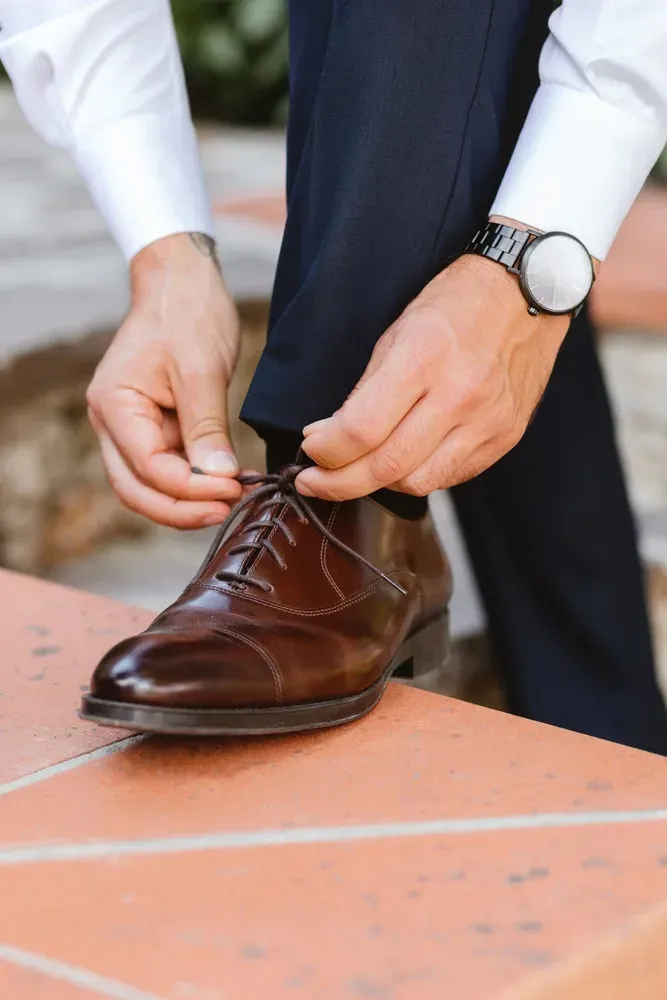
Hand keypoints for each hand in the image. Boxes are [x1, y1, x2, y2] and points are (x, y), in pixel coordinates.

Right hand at [87, 233, 242, 527]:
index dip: (190, 488)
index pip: (147, 467)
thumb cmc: (186, 314)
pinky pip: (166, 468)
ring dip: (186, 501)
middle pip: (137, 489)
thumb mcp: (202, 371)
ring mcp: (129, 428)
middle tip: (227, 509)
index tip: (232, 489)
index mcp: (114, 405)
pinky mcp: (151, 428)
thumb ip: (206, 428)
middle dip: (182, 508)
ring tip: (229, 501)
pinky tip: (224, 482)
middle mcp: (112, 423)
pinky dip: (192, 482)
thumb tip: (218, 477)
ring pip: (148, 486)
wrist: (183, 284)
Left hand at [296, 254, 568, 499]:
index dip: (326, 451)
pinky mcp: (504, 438)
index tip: (310, 450)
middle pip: (387, 467)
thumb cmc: (455, 306)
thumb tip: (327, 437)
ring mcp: (487, 421)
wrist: (529, 294)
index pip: (361, 429)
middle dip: (339, 483)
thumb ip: (364, 392)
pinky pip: (450, 476)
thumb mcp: (397, 333)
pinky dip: (417, 476)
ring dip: (378, 484)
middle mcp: (459, 395)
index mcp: (424, 358)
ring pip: (418, 482)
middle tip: (313, 481)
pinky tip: (402, 462)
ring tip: (357, 470)